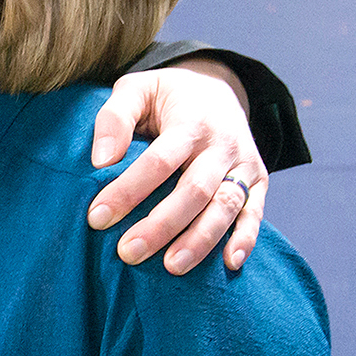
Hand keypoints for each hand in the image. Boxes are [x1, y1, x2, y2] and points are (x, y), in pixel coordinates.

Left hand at [88, 60, 266, 275]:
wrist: (218, 88)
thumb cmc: (167, 97)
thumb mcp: (137, 89)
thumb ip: (115, 117)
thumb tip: (100, 160)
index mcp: (190, 121)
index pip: (159, 160)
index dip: (128, 190)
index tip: (98, 217)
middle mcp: (221, 144)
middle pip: (194, 190)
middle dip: (161, 225)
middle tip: (129, 253)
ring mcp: (243, 164)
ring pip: (226, 206)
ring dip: (200, 240)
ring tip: (171, 267)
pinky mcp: (258, 182)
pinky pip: (255, 213)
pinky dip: (246, 239)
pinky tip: (228, 264)